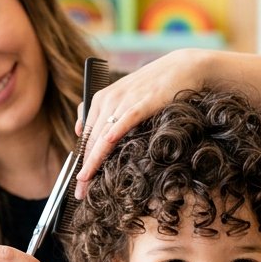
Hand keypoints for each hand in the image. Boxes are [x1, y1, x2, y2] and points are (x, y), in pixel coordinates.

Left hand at [74, 48, 211, 196]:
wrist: (182, 68)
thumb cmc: (153, 86)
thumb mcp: (122, 96)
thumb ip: (101, 113)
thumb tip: (78, 132)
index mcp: (100, 100)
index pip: (85, 137)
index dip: (81, 163)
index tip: (79, 184)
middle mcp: (108, 100)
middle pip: (91, 141)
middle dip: (85, 169)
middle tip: (79, 193)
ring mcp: (125, 100)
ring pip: (104, 135)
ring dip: (94, 161)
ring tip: (87, 183)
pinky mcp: (144, 101)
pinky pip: (126, 118)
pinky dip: (116, 130)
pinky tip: (107, 143)